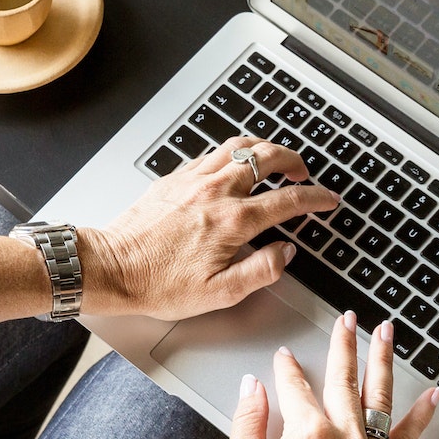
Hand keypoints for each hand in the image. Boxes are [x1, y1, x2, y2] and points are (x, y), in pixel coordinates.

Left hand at [82, 138, 338, 321]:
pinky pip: (211, 153)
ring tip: (275, 159)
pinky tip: (233, 164)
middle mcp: (215, 192)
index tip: (327, 200)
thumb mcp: (219, 293)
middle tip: (304, 173)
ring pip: (239, 146)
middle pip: (267, 157)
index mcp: (232, 222)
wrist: (112, 268)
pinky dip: (232, 152)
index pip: (287, 200)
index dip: (315, 198)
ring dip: (264, 147)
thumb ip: (261, 271)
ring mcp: (193, 180)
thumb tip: (285, 253)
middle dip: (294, 160)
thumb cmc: (158, 284)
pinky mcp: (174, 178)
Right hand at [224, 314, 438, 438]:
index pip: (295, 386)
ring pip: (378, 397)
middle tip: (347, 320)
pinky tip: (433, 395)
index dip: (286, 369)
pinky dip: (422, 416)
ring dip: (382, 361)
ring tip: (387, 334)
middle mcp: (343, 438)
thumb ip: (248, 420)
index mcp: (306, 433)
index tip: (284, 358)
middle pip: (343, 379)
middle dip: (344, 344)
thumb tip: (253, 387)